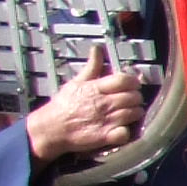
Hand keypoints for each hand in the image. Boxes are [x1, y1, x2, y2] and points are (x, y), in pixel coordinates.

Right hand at [22, 49, 146, 165]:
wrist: (51, 128)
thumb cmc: (64, 105)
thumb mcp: (76, 82)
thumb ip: (92, 66)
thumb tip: (97, 49)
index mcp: (97, 88)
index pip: (125, 80)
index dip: (133, 82)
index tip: (132, 85)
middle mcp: (104, 103)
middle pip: (134, 97)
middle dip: (136, 98)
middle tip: (131, 100)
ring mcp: (106, 120)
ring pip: (134, 114)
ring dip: (135, 113)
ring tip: (128, 113)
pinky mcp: (105, 136)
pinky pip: (126, 133)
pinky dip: (127, 131)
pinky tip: (122, 128)